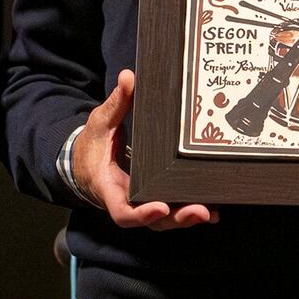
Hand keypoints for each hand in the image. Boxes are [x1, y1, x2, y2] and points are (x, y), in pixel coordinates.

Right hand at [72, 69, 219, 230]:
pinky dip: (191, 212)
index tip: (160, 206)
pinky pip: (172, 211)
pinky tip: (213, 208)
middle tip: (201, 210)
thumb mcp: (100, 123)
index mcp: (109, 188)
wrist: (85, 164)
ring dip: (188, 218)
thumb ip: (116, 103)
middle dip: (177, 218)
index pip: (123, 211)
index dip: (142, 213)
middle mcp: (127, 201)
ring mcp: (142, 204)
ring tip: (211, 210)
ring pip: (166, 220)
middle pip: (153, 221)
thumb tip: (128, 76)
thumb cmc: (93, 145)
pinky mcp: (154, 199)